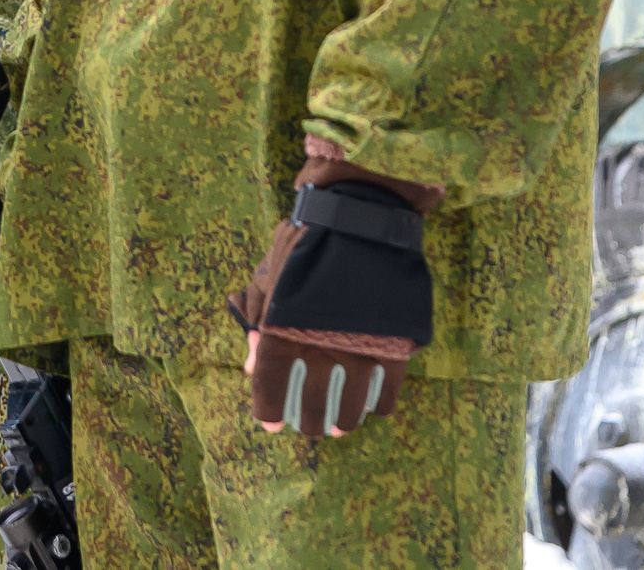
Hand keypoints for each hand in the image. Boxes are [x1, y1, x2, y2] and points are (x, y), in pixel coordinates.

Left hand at [226, 157, 440, 441]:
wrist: (359, 217)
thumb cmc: (306, 242)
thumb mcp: (270, 276)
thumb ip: (258, 322)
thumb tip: (248, 366)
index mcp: (283, 331)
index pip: (271, 387)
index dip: (269, 412)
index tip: (271, 425)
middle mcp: (319, 347)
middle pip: (311, 405)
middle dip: (308, 422)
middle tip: (310, 427)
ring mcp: (359, 349)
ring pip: (350, 407)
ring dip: (342, 421)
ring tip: (339, 425)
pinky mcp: (394, 347)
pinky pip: (386, 395)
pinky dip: (377, 406)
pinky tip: (370, 406)